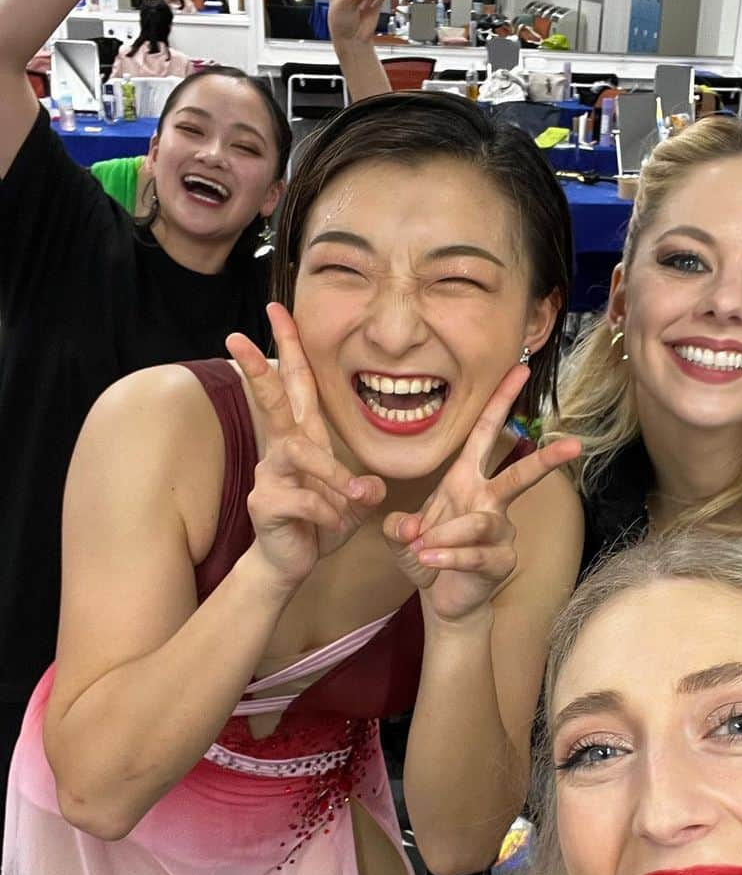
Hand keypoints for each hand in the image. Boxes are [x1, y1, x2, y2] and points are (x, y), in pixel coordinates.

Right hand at [227, 304, 385, 593]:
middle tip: (235, 335)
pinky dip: (327, 514)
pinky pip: (304, 501)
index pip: (297, 385)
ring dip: (332, 475)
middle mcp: (282, 450)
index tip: (278, 310)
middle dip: (257, 368)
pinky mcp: (265, 504)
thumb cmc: (319, 524)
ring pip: (299, 456)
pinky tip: (334, 526)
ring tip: (354, 497)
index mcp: (303, 438)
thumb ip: (364, 489)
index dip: (289, 347)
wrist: (291, 564)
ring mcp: (269, 475)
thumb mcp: (352, 502)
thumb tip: (373, 486)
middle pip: (271, 401)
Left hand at [384, 365, 580, 624]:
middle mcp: (489, 501)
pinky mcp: (500, 562)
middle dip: (545, 459)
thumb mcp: (402, 535)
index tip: (520, 368)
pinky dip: (446, 557)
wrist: (441, 598)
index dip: (501, 401)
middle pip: (519, 475)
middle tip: (574, 444)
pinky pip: (475, 554)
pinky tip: (427, 560)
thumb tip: (408, 529)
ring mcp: (500, 532)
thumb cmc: (427, 554)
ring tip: (421, 548)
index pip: (485, 433)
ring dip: (445, 534)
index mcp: (466, 480)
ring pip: (480, 522)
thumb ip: (398, 526)